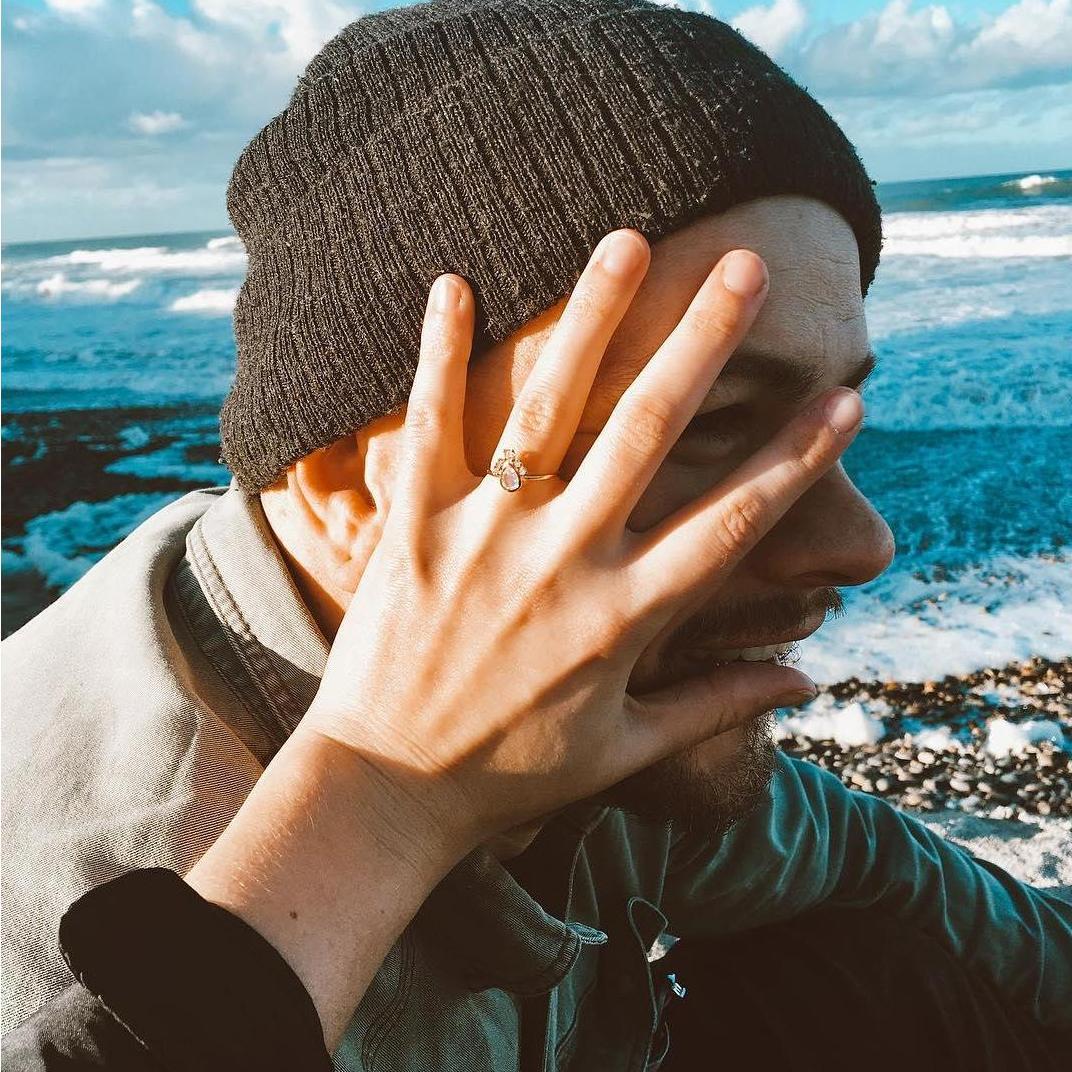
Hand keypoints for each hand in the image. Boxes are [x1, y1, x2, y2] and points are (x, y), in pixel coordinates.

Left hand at [300, 229, 863, 852]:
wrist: (384, 794)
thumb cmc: (512, 777)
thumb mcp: (628, 752)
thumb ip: (720, 704)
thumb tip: (812, 679)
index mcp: (626, 618)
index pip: (735, 521)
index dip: (797, 457)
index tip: (847, 397)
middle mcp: (564, 562)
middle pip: (648, 433)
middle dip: (703, 344)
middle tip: (742, 266)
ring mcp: (484, 537)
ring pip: (547, 409)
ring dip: (590, 319)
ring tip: (624, 241)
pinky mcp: (413, 529)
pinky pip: (429, 427)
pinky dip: (439, 353)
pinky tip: (454, 280)